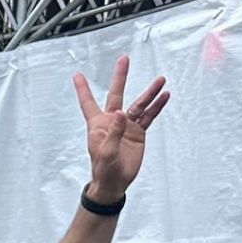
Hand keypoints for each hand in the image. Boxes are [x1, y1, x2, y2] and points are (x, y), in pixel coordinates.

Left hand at [74, 56, 168, 202]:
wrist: (115, 183)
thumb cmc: (104, 170)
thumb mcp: (106, 153)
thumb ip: (114, 133)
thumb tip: (121, 113)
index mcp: (98, 125)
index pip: (88, 103)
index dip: (83, 89)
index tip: (77, 75)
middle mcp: (112, 121)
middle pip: (117, 94)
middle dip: (120, 77)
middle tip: (124, 60)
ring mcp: (126, 125)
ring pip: (139, 104)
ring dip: (149, 93)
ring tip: (160, 80)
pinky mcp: (138, 132)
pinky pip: (149, 116)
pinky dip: (157, 106)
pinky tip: (165, 96)